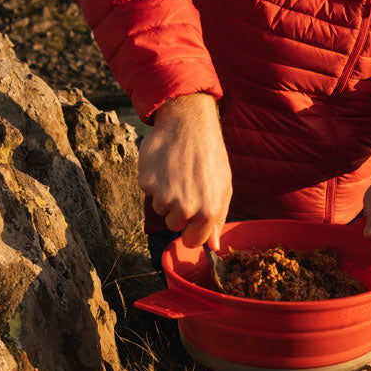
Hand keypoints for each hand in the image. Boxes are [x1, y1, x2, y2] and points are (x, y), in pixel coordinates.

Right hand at [137, 93, 231, 248]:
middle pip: (173, 226)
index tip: (191, 222)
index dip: (191, 232)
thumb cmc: (210, 156)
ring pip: (160, 209)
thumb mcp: (223, 187)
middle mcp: (185, 207)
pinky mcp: (147, 183)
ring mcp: (164, 196)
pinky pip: (148, 192)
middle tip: (187, 186)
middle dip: (178, 211)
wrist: (188, 125)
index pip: (192, 241)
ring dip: (166, 194)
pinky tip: (165, 165)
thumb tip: (213, 246)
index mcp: (208, 210)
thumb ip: (217, 218)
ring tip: (177, 172)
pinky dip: (154, 181)